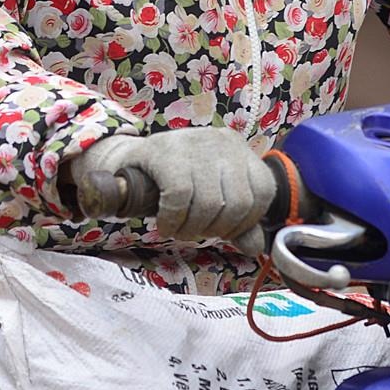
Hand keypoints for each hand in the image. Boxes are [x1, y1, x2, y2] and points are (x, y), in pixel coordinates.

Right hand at [70, 128, 274, 252]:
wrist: (126, 163)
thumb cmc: (174, 182)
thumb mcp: (211, 197)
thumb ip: (237, 222)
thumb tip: (255, 247)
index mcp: (238, 149)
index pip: (263, 192)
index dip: (246, 222)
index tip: (222, 230)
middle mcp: (220, 142)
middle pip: (239, 202)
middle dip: (216, 229)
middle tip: (196, 231)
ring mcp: (192, 143)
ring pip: (210, 204)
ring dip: (192, 229)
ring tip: (179, 229)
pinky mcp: (164, 152)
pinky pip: (179, 198)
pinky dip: (173, 220)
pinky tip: (165, 223)